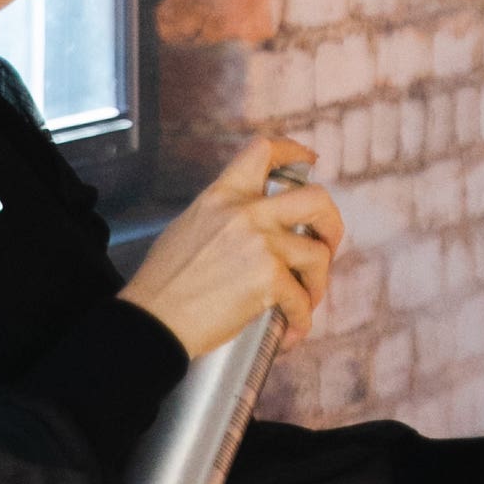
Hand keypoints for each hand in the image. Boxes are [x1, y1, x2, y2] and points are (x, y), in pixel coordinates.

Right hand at [122, 136, 341, 363]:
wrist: (152, 321)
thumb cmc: (162, 283)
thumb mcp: (189, 226)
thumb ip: (223, 217)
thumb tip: (251, 226)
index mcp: (222, 195)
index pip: (263, 152)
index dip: (293, 152)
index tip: (309, 163)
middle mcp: (245, 214)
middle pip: (315, 200)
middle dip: (331, 223)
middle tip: (326, 244)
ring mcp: (260, 245)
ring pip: (317, 255)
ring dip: (318, 283)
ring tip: (306, 300)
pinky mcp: (266, 280)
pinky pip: (301, 300)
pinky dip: (302, 320)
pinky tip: (293, 331)